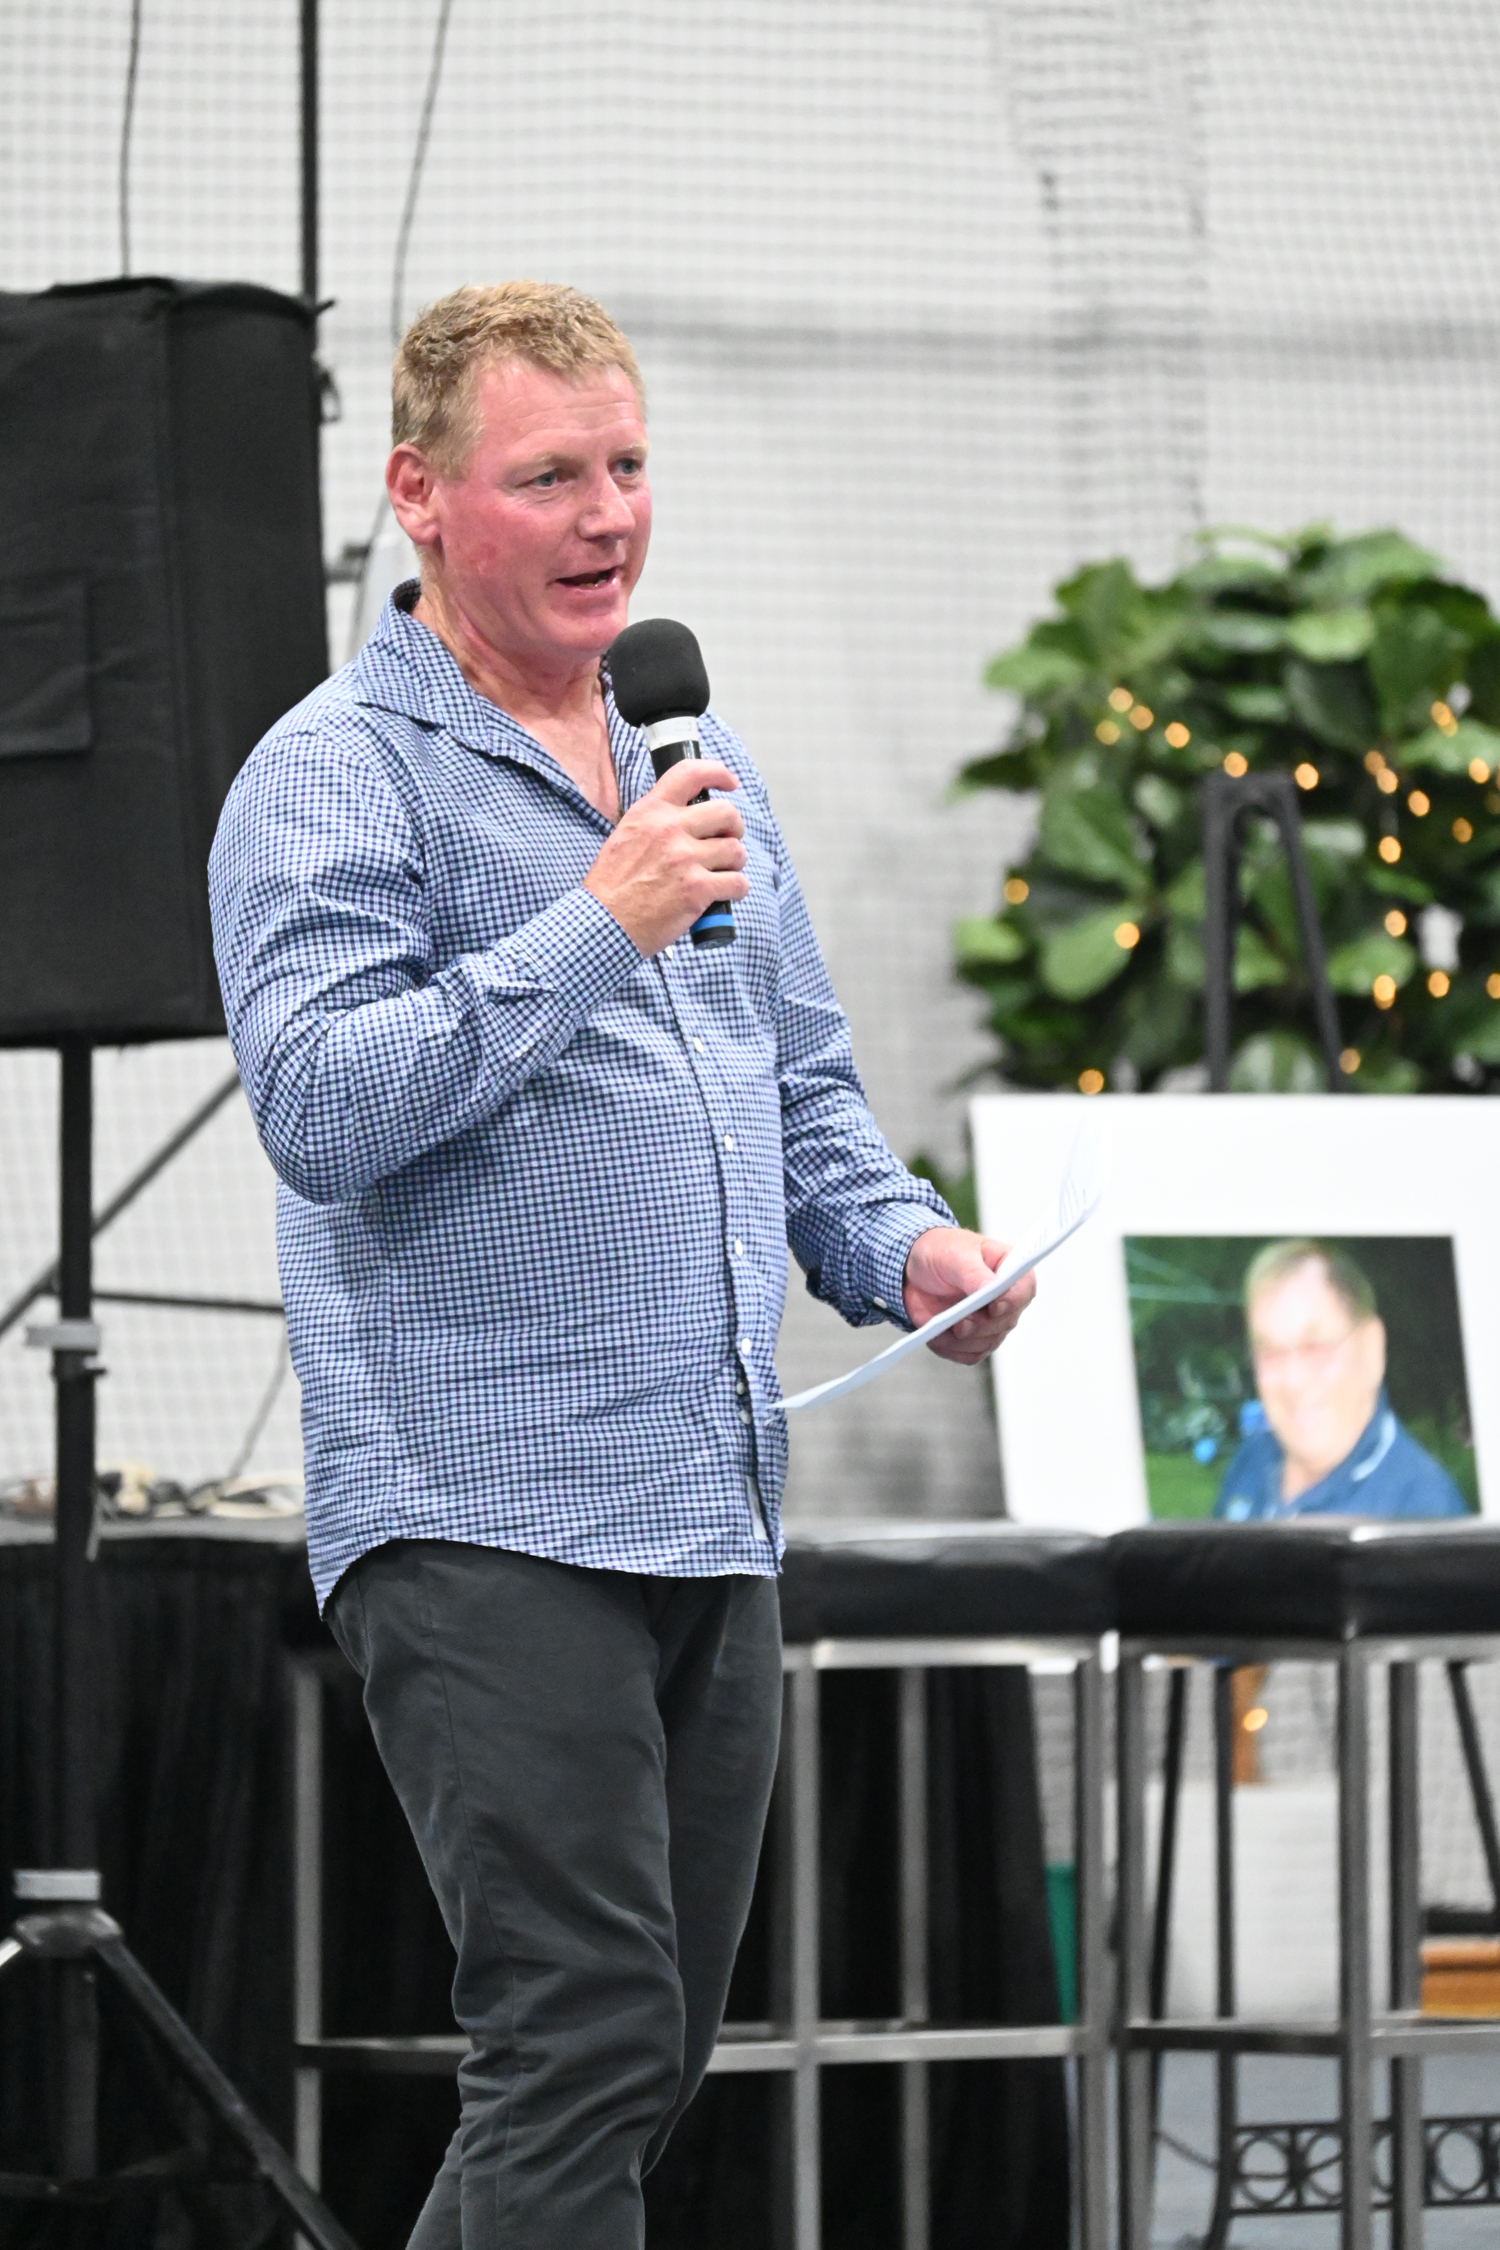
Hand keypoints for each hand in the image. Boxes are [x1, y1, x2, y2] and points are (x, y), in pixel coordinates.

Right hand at [584, 760, 748, 955]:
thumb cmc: (612, 885)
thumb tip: (687, 816)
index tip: (730, 782)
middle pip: (727, 813)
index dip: (718, 773)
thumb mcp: (626, 836)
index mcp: (651, 811)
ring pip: (736, 850)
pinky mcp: (697, 889)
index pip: (691, 773)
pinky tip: (725, 895)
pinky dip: (736, 890)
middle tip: (727, 841)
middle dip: (734, 828)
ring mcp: (685, 859)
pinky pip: (738, 883)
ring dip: (735, 863)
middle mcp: (669, 829)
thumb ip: (656, 822)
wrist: (604, 922)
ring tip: (722, 873)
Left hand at [902, 1226, 1035, 1365]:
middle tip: (958, 1322)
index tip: (994, 1307)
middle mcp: (1006, 1300)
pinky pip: (969, 1355)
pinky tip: (936, 1336)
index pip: (1024, 1289)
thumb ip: (974, 1272)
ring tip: (941, 1326)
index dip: (1013, 1301)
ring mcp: (991, 1322)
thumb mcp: (955, 1255)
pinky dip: (951, 1349)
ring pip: (986, 1343)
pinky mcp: (973, 1338)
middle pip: (1005, 1322)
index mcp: (1009, 1270)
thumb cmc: (942, 1251)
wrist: (915, 1269)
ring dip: (962, 1340)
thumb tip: (992, 1289)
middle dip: (980, 1325)